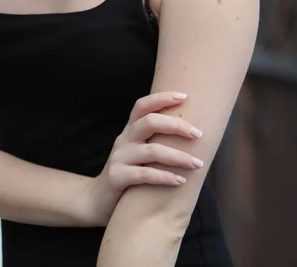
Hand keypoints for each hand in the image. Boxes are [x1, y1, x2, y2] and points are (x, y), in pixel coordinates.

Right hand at [81, 92, 203, 226]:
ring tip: (198, 164)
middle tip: (198, 134)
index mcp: (130, 131)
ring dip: (178, 156)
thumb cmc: (128, 174)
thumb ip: (154, 141)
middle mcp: (123, 140)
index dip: (161, 98)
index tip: (184, 96)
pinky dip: (165, 176)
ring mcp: (119, 157)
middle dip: (176, 125)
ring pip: (151, 150)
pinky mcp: (117, 176)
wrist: (98, 199)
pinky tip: (180, 181)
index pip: (142, 106)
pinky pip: (144, 174)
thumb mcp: (137, 152)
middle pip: (149, 122)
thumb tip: (191, 132)